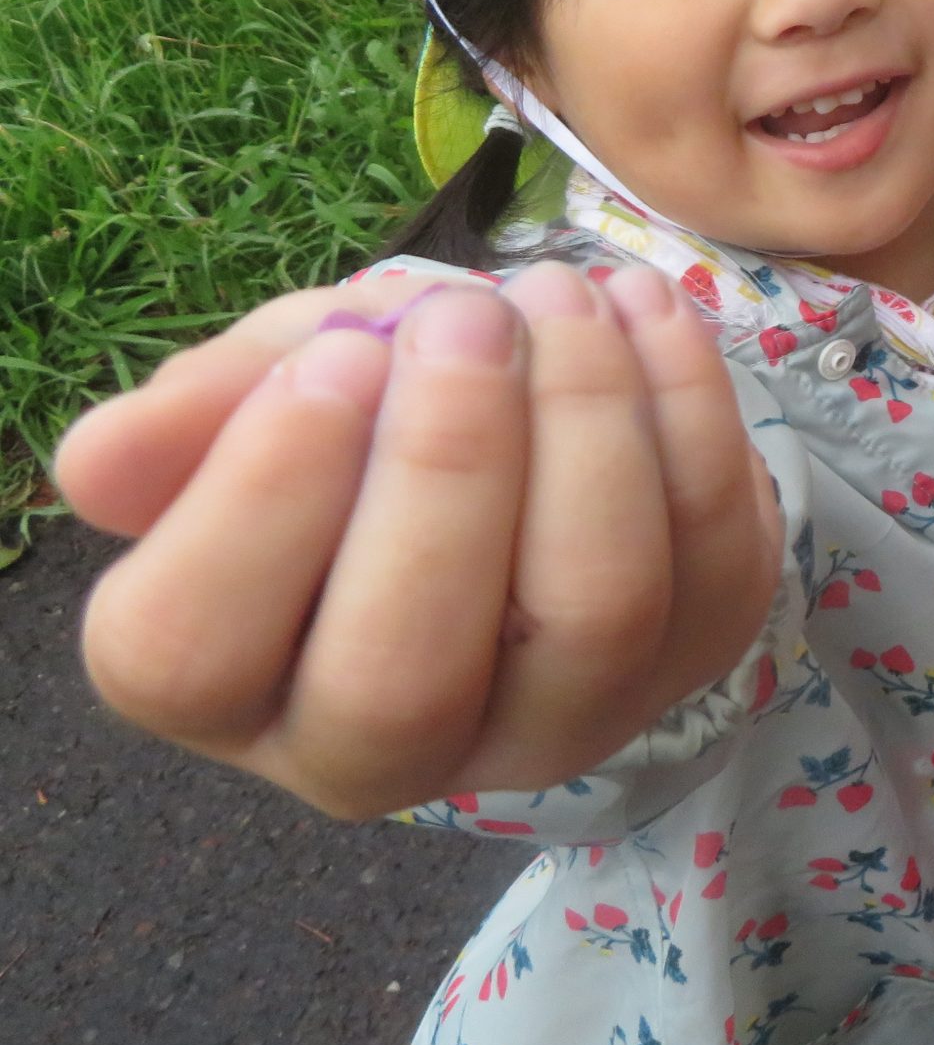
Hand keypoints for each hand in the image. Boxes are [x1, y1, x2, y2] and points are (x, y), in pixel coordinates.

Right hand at [61, 262, 781, 819]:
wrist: (521, 437)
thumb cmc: (363, 427)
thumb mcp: (266, 399)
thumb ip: (198, 415)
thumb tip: (106, 462)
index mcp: (232, 684)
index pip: (190, 653)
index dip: (258, 503)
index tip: (332, 361)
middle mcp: (387, 750)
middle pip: (403, 677)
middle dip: (444, 469)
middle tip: (465, 317)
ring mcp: (557, 719)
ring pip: (591, 612)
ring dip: (585, 424)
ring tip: (558, 295)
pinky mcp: (695, 655)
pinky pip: (716, 553)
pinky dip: (691, 411)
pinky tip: (644, 310)